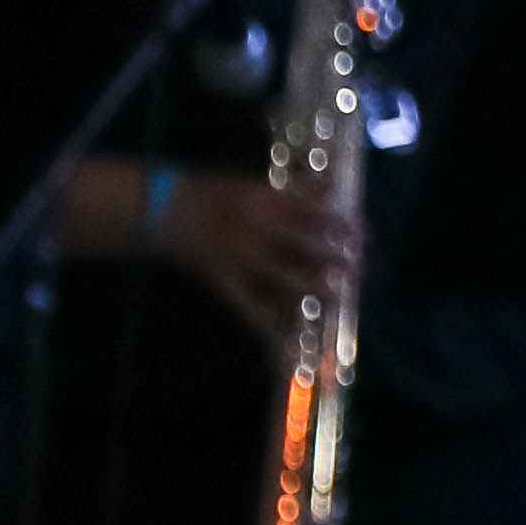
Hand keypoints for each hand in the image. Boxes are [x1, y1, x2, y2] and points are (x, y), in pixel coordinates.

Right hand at [150, 173, 360, 334]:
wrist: (162, 209)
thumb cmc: (210, 193)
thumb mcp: (253, 183)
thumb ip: (292, 191)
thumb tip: (331, 184)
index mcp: (267, 203)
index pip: (317, 215)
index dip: (344, 227)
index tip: (363, 235)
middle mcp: (258, 231)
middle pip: (308, 247)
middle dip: (338, 258)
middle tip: (360, 266)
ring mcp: (240, 259)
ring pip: (286, 278)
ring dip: (315, 288)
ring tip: (338, 294)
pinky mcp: (223, 281)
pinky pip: (250, 307)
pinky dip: (271, 326)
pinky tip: (290, 341)